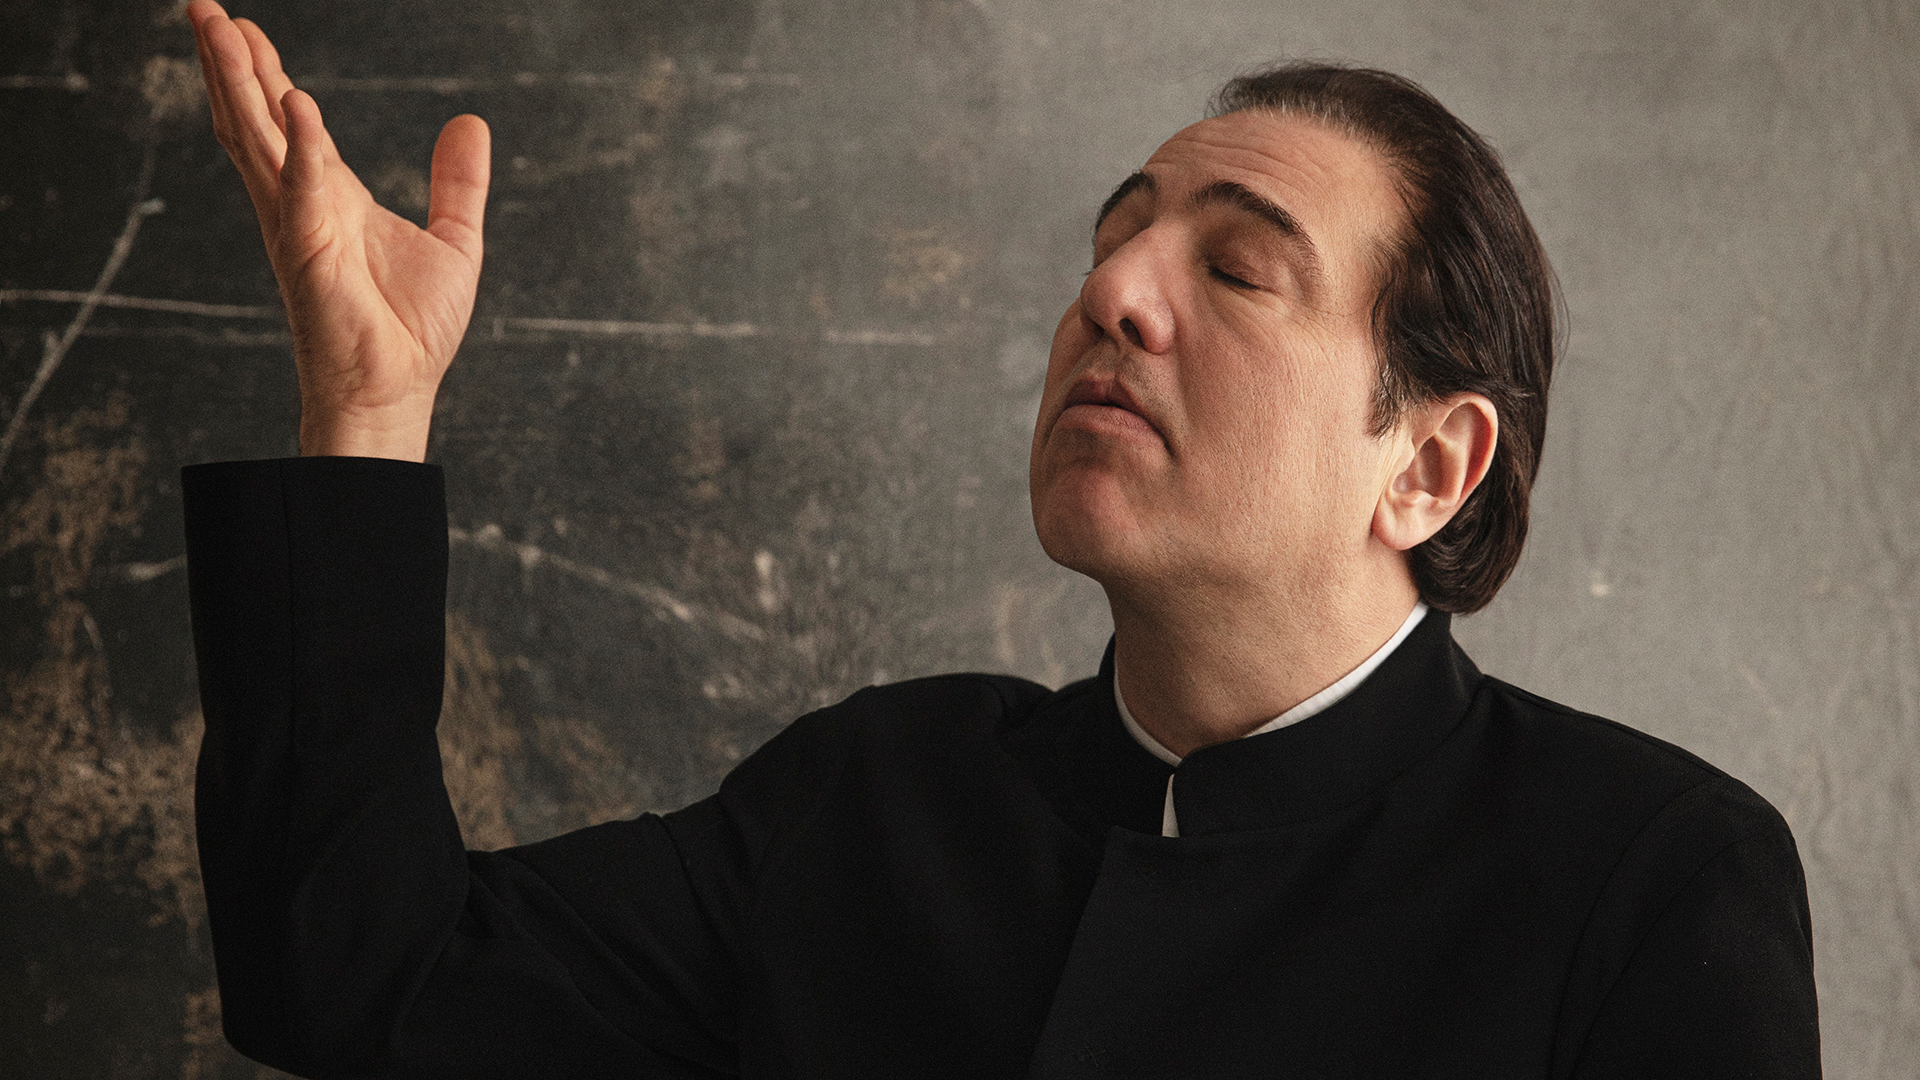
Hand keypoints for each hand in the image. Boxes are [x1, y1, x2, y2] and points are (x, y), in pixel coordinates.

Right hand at [189, 1, 489, 460]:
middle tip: (205, 7)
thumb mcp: (454, 240)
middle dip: (229, 63)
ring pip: (256, 140)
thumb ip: (458, 182)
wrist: (397, 389)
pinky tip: (298, 102)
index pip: (287, 121)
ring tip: (220, 28)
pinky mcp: (309, 252)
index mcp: (332, 197)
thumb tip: (471, 124)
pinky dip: (302, 144)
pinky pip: (303, 188)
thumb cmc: (411, 330)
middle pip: (253, 118)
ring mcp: (298, 225)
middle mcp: (302, 204)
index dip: (266, 73)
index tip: (244, 27)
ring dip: (238, 84)